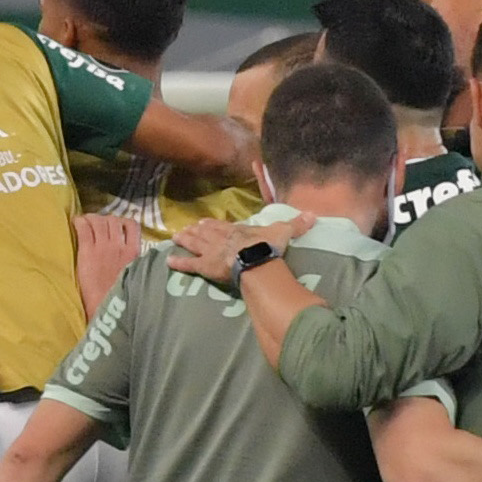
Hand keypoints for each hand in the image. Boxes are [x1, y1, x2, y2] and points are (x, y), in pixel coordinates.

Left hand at [74, 212, 142, 313]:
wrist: (105, 307)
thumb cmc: (120, 297)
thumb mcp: (135, 276)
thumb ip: (134, 263)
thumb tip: (130, 257)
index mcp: (133, 252)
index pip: (132, 225)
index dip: (122, 221)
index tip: (115, 225)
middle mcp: (119, 246)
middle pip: (113, 220)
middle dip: (104, 219)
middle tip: (95, 224)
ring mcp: (103, 247)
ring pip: (99, 221)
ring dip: (91, 218)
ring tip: (85, 222)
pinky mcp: (87, 252)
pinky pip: (84, 228)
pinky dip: (79, 222)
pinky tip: (75, 222)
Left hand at [169, 213, 311, 285]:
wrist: (255, 259)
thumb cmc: (268, 246)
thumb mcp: (283, 231)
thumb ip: (296, 224)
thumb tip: (314, 215)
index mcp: (237, 230)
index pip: (223, 226)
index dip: (214, 224)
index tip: (206, 222)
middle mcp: (221, 238)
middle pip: (206, 233)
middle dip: (196, 231)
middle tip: (187, 228)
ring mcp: (211, 251)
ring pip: (195, 244)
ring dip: (185, 240)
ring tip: (176, 237)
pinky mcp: (204, 266)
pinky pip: (189, 264)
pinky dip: (179, 263)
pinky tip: (168, 262)